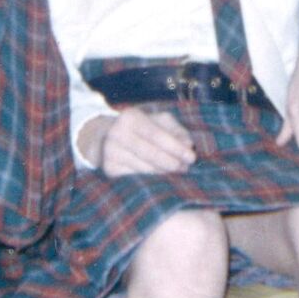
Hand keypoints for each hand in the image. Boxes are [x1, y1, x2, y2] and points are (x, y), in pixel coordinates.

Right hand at [79, 107, 196, 176]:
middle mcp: (116, 134)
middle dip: (172, 162)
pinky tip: (161, 178)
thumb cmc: (141, 128)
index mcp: (130, 117)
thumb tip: (188, 145)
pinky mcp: (109, 170)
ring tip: (177, 172)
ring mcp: (110, 153)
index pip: (156, 135)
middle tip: (186, 168)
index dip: (175, 147)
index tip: (192, 157)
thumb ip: (176, 130)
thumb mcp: (158, 121)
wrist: (106, 138)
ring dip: (164, 173)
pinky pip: (136, 178)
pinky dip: (152, 180)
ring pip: (145, 168)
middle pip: (150, 153)